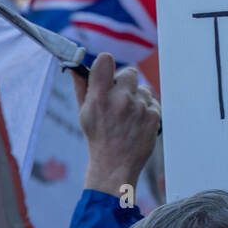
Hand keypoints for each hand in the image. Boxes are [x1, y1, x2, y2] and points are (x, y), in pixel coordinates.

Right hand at [73, 53, 160, 198]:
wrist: (115, 166)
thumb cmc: (98, 137)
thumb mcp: (84, 113)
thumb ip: (81, 86)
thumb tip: (74, 65)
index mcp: (99, 97)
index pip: (106, 60)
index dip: (106, 64)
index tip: (106, 74)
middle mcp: (120, 100)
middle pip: (129, 72)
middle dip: (124, 83)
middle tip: (118, 99)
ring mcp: (139, 108)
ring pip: (143, 89)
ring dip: (137, 98)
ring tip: (127, 117)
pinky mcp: (154, 116)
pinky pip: (153, 102)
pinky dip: (146, 111)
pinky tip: (137, 124)